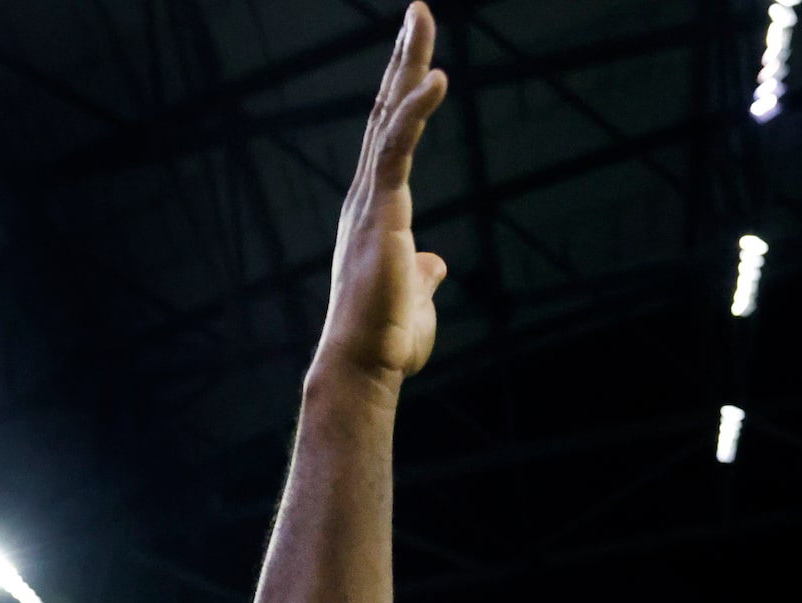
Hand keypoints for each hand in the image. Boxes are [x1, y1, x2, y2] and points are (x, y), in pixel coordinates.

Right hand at [315, 4, 449, 389]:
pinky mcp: (380, 211)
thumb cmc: (385, 343)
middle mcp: (365, 197)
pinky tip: (437, 77)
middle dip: (402, 59)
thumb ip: (424, 275)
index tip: (418, 56)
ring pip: (388, 117)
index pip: (390, 140)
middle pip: (385, 112)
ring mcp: (369, 202)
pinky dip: (415, 111)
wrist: (363, 367)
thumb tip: (438, 265)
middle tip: (417, 11)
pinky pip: (397, 148)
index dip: (403, 94)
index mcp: (374, 212)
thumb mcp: (416, 298)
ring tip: (420, 17)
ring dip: (407, 64)